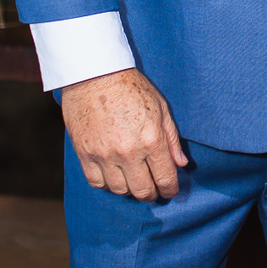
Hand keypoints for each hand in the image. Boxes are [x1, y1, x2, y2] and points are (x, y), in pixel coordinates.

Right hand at [61, 67, 188, 200]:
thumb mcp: (161, 108)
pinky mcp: (85, 153)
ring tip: (132, 178)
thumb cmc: (130, 87)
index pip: (165, 179)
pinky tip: (113, 174)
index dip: (170, 190)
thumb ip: (172, 139)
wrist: (94, 74)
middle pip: (143, 191)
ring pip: (119, 190)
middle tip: (153, 188)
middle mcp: (128, 152)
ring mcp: (104, 154)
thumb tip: (181, 164)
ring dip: (129, 188)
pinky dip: (106, 183)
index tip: (170, 191)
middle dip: (152, 193)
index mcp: (151, 140)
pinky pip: (96, 182)